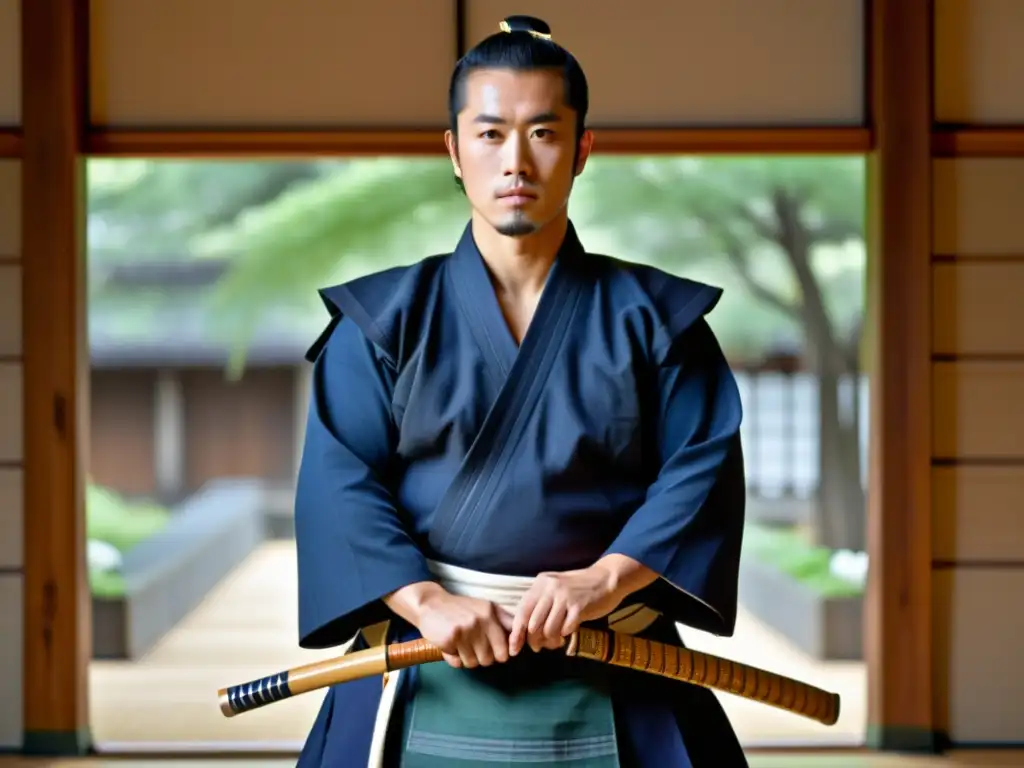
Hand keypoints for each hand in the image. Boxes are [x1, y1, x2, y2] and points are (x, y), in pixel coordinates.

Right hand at [414, 589, 514, 668]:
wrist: (430, 604)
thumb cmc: (461, 609)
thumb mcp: (486, 608)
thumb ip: (505, 621)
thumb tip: (521, 640)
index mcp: (491, 613)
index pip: (506, 648)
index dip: (501, 654)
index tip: (494, 651)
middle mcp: (480, 621)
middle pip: (490, 659)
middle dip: (483, 658)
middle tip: (474, 648)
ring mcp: (464, 630)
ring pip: (474, 663)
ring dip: (467, 658)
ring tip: (461, 645)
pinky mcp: (449, 639)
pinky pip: (457, 663)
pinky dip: (454, 659)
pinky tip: (450, 647)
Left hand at [508, 565, 623, 656]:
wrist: (606, 579)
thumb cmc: (577, 589)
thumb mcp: (554, 590)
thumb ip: (540, 606)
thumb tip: (525, 633)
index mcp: (540, 583)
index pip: (522, 612)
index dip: (516, 633)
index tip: (514, 649)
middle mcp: (550, 588)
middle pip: (533, 624)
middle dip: (534, 640)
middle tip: (539, 647)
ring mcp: (565, 596)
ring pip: (548, 629)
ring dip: (551, 641)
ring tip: (556, 641)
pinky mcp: (579, 606)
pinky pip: (566, 629)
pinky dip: (565, 635)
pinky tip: (568, 633)